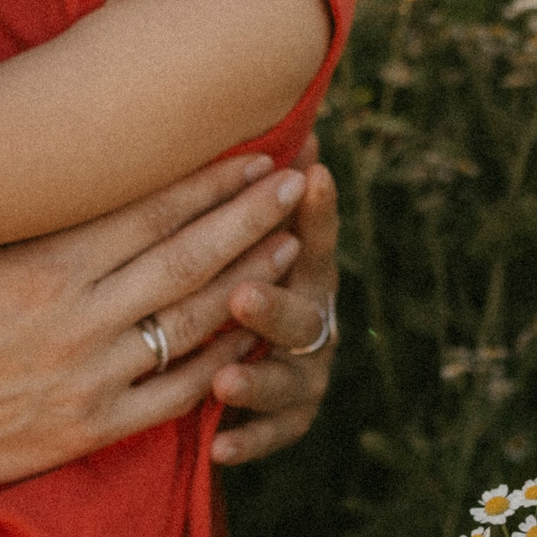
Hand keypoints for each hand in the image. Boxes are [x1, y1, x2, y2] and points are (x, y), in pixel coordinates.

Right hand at [0, 155, 312, 491]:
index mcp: (46, 268)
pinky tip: (250, 334)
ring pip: (192, 322)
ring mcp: (92, 377)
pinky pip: (176, 392)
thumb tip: (30, 142)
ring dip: (247, 281)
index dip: (209, 184)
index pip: (149, 215)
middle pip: (187, 259)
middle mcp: (79, 319)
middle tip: (296, 183)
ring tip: (290, 246)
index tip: (253, 156)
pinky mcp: (94, 426)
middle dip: (249, 219)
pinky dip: (219, 362)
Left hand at [209, 138, 339, 464]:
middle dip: (273, 303)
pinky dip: (249, 438)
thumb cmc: (228, 267)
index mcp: (302, 264)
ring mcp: (307, 368)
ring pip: (292, 376)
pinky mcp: (291, 415)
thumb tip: (236, 92)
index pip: (313, 233)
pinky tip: (220, 443)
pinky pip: (276, 432)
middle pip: (303, 309)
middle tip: (241, 296)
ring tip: (224, 381)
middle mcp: (314, 315)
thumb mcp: (232, 226)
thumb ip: (241, 183)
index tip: (309, 173)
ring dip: (258, 378)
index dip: (316, 206)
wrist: (248, 352)